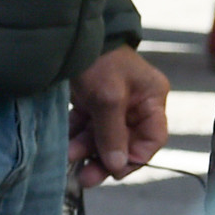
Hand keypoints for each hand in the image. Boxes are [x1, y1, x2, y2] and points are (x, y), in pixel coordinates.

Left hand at [67, 44, 171, 187]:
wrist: (68, 35)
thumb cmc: (98, 61)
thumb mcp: (108, 98)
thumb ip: (113, 133)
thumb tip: (117, 165)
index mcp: (151, 99)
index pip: (151, 139)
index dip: (134, 157)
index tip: (114, 170)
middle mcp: (135, 103)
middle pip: (125, 141)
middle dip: (105, 159)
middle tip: (85, 178)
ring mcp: (112, 102)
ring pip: (102, 136)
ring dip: (86, 150)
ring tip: (68, 162)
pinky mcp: (90, 100)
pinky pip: (85, 126)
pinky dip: (75, 137)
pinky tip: (63, 147)